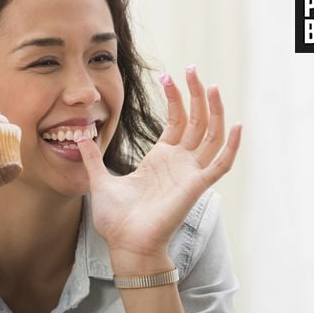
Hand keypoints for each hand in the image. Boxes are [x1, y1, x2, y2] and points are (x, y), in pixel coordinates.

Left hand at [77, 68, 240, 271]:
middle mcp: (178, 162)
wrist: (125, 243)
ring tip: (210, 85)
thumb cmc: (117, 219)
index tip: (168, 77)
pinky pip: (220, 164)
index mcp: (160, 159)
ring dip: (213, 110)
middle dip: (195, 94)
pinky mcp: (195, 186)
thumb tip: (78, 136)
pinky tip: (235, 124)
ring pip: (210, 135)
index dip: (175, 98)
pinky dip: (230, 146)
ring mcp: (189, 173)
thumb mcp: (100, 180)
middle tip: (193, 69)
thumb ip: (92, 158)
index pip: (175, 121)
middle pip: (195, 120)